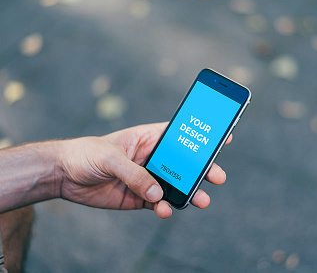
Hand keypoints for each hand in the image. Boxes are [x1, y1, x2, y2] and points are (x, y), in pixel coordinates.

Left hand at [58, 122, 229, 218]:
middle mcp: (151, 158)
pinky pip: (158, 203)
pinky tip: (166, 211)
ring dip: (188, 193)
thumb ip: (135, 174)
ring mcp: (146, 178)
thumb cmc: (86, 153)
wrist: (64, 175)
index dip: (200, 137)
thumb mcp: (110, 158)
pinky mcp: (139, 197)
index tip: (223, 138)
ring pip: (174, 186)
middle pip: (182, 163)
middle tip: (217, 176)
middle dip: (201, 170)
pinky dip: (164, 208)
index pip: (179, 135)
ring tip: (202, 200)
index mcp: (147, 138)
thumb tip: (157, 194)